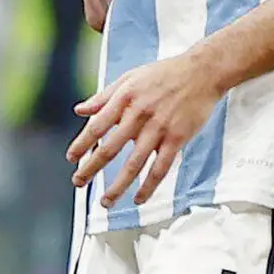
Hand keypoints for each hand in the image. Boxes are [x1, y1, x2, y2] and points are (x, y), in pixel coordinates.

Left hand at [69, 47, 226, 203]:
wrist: (202, 72)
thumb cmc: (164, 74)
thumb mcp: (129, 78)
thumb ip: (104, 97)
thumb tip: (79, 110)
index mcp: (124, 99)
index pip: (97, 126)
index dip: (82, 144)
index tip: (71, 159)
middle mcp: (139, 115)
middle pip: (110, 148)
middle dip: (91, 169)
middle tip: (78, 183)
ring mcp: (159, 128)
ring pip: (134, 164)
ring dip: (118, 186)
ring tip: (106, 201)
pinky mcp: (177, 138)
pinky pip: (161, 168)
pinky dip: (149, 186)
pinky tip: (139, 198)